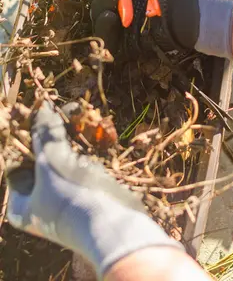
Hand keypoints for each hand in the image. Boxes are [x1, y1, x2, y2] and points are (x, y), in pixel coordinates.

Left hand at [6, 101, 179, 278]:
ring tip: (78, 115)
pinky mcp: (88, 195)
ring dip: (72, 138)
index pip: (16, 164)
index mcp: (22, 204)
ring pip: (66, 161)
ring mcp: (66, 200)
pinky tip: (96, 131)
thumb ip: (44, 133)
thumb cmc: (71, 198)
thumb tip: (41, 108)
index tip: (37, 117)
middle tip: (59, 112)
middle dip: (53, 136)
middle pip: (42, 161)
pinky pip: (84, 166)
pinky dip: (89, 149)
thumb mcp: (50, 161)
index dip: (26, 141)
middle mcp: (41, 204)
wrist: (114, 226)